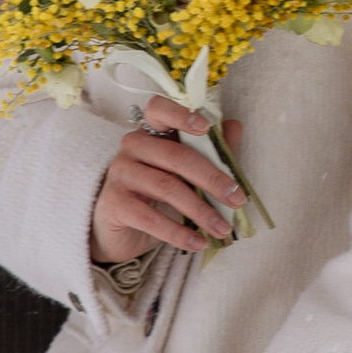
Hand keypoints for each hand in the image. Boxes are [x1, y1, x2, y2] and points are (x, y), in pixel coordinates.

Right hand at [89, 101, 244, 263]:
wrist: (119, 229)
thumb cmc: (155, 193)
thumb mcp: (184, 172)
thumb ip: (209, 149)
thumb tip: (234, 127)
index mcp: (150, 132)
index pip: (158, 110)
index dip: (182, 115)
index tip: (207, 128)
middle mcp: (131, 147)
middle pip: (176, 156)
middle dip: (212, 179)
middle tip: (237, 199)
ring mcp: (120, 174)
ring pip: (167, 187)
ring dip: (200, 211)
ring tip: (222, 228)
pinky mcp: (114, 204)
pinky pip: (150, 218)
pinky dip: (178, 233)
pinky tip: (198, 243)